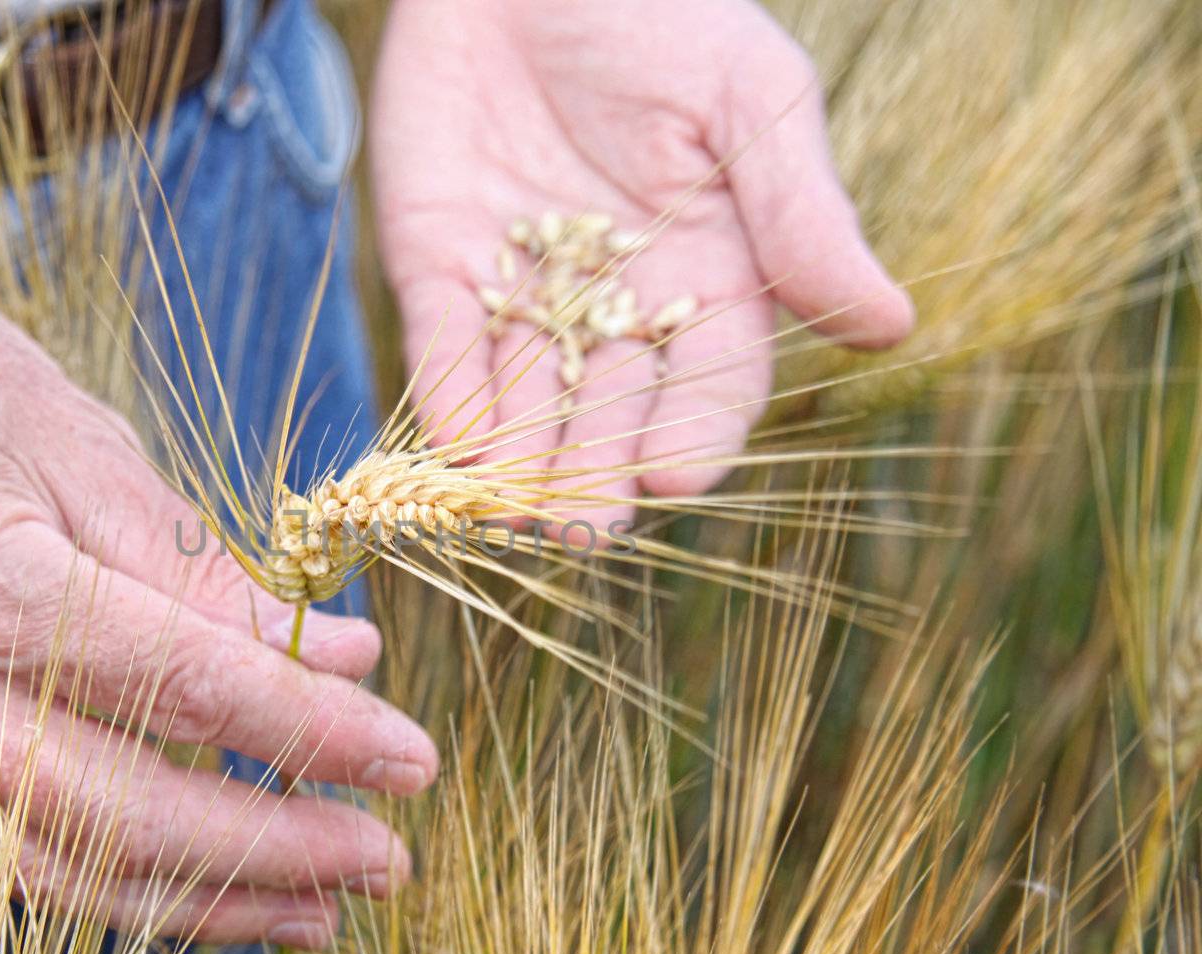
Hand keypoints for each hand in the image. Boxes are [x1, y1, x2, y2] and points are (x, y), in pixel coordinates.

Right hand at [0, 40, 435, 948]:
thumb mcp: (79, 436)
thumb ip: (202, 568)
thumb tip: (333, 652)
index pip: (188, 691)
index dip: (314, 736)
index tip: (410, 762)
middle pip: (124, 816)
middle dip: (271, 852)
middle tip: (384, 861)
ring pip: (57, 867)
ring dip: (201, 900)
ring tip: (314, 909)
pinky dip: (110, 875)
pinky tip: (195, 877)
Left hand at [372, 0, 913, 523]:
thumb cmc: (664, 13)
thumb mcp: (751, 101)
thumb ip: (803, 215)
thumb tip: (891, 326)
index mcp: (709, 279)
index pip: (710, 386)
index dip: (693, 438)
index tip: (673, 482)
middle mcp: (616, 308)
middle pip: (612, 415)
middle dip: (596, 474)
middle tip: (579, 526)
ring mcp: (523, 292)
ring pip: (524, 400)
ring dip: (516, 460)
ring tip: (510, 512)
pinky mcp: (438, 266)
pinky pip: (442, 345)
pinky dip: (445, 395)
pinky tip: (449, 442)